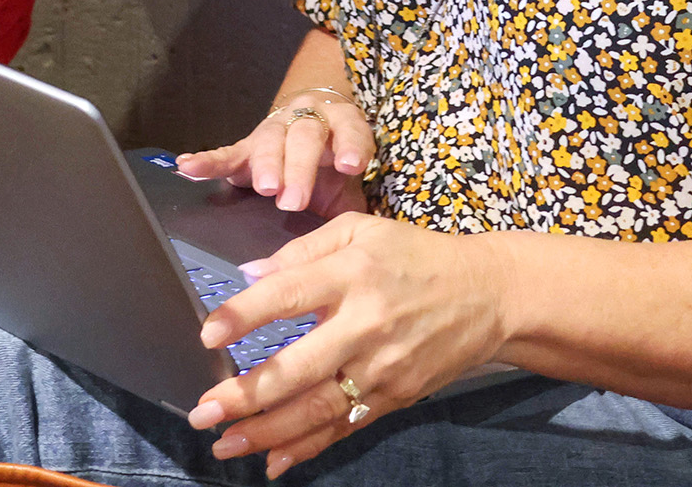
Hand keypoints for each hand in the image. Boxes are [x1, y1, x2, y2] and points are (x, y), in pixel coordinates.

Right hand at [176, 92, 373, 216]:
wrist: (317, 135)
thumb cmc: (337, 169)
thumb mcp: (353, 183)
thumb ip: (354, 204)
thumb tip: (354, 245)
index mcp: (341, 124)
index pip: (349, 128)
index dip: (350, 145)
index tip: (351, 165)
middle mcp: (306, 120)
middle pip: (304, 136)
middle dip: (299, 167)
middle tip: (294, 199)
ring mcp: (275, 129)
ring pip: (270, 141)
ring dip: (266, 165)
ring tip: (265, 188)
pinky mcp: (247, 145)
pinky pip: (227, 152)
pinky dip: (208, 161)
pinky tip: (188, 167)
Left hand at [187, 215, 509, 476]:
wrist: (488, 294)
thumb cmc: (415, 256)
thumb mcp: (360, 230)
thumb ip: (302, 250)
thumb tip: (249, 275)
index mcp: (353, 273)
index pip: (289, 294)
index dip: (245, 314)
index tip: (207, 334)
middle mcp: (366, 324)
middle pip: (299, 367)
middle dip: (246, 395)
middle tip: (203, 411)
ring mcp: (382, 367)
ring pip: (318, 409)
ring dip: (267, 432)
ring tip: (225, 443)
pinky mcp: (395, 396)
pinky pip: (345, 428)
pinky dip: (308, 447)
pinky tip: (274, 460)